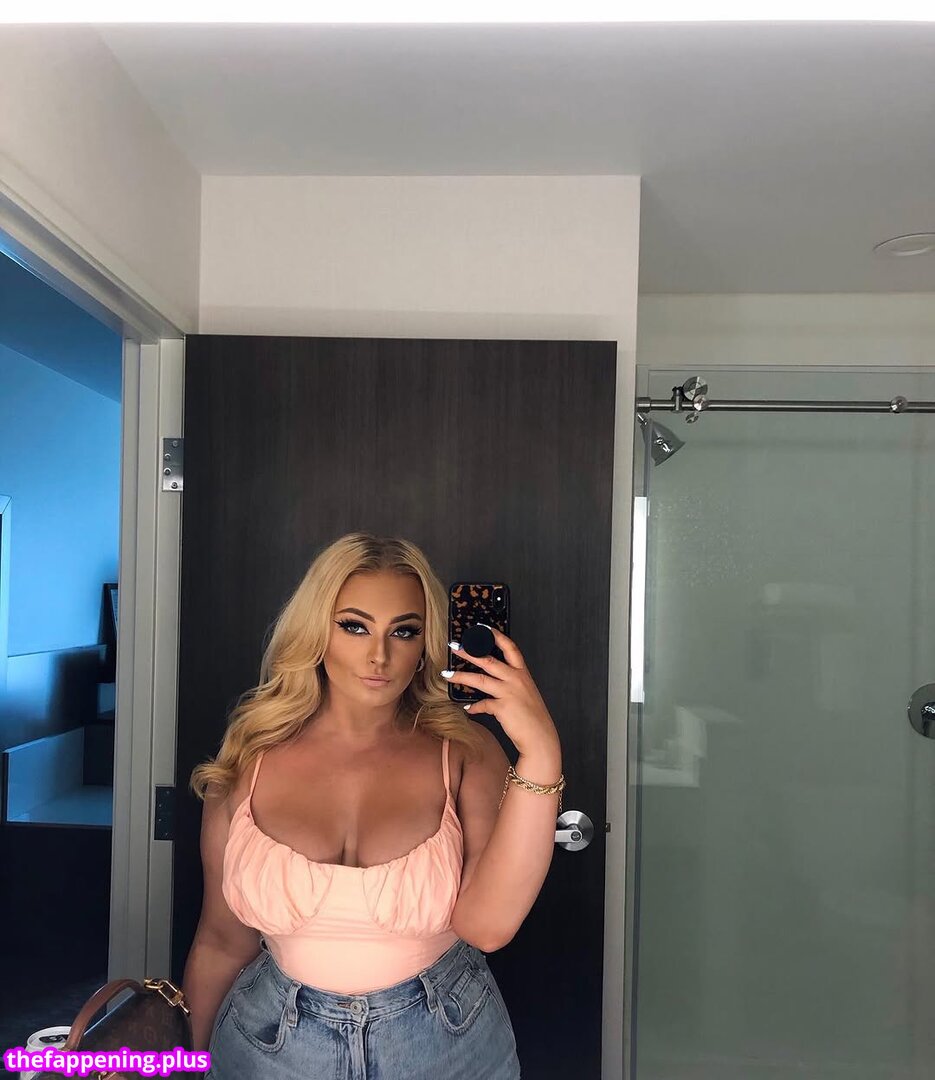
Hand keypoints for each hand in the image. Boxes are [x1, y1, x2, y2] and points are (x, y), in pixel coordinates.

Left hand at [442, 626, 559, 756]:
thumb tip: (492, 680)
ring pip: (480, 679)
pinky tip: (468, 708)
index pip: (510, 648)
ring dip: (461, 676)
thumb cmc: (533, 716)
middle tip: (455, 647)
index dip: (496, 636)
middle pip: (489, 660)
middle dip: (469, 652)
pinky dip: (474, 707)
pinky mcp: (502, 707)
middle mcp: (516, 680)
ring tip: (447, 674)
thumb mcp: (525, 692)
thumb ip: (510, 683)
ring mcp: (509, 693)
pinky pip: (482, 704)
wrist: (540, 737)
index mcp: (522, 673)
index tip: (483, 628)